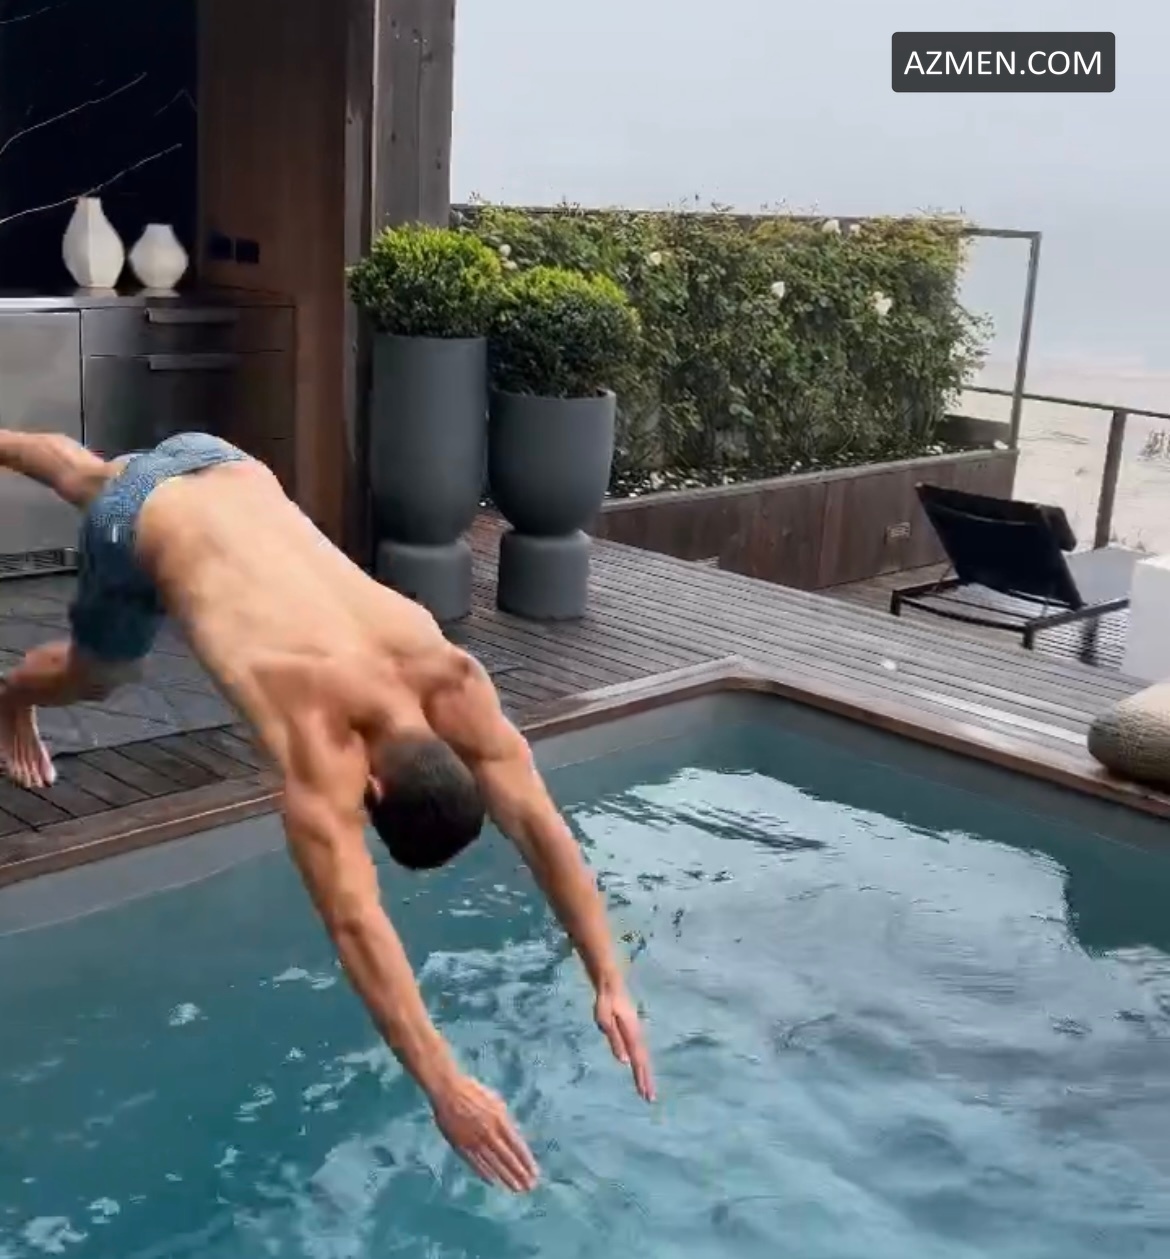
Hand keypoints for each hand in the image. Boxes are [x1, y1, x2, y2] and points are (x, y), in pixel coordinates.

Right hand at [431, 1073, 539, 1192]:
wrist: (448, 1090)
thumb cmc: (473, 1092)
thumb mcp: (496, 1102)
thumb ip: (505, 1121)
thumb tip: (515, 1137)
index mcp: (500, 1120)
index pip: (518, 1146)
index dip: (527, 1162)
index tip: (535, 1174)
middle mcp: (489, 1133)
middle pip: (507, 1158)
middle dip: (520, 1174)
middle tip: (529, 1187)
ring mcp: (474, 1141)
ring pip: (493, 1164)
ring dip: (506, 1177)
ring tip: (516, 1188)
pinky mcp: (461, 1145)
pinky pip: (475, 1163)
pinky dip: (485, 1173)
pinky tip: (493, 1181)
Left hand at [595, 980, 655, 1100]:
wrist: (611, 983)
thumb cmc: (605, 1001)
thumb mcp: (605, 1019)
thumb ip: (614, 1039)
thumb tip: (623, 1061)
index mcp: (632, 1033)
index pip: (638, 1060)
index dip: (641, 1077)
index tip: (645, 1093)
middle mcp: (638, 1034)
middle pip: (643, 1060)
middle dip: (646, 1079)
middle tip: (650, 1098)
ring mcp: (636, 1031)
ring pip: (642, 1056)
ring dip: (645, 1072)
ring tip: (646, 1089)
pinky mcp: (633, 1030)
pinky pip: (639, 1050)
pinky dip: (641, 1062)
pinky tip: (641, 1069)